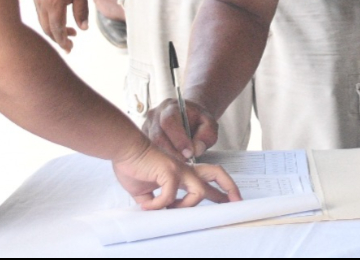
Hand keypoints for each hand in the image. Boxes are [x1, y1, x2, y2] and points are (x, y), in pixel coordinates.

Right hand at [34, 0, 88, 51]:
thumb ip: (82, 11)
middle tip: (71, 45)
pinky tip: (61, 19)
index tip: (70, 49)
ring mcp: (37, 0)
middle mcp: (42, 4)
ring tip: (71, 32)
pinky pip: (41, 14)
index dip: (63, 41)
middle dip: (58, 39)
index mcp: (54, 4)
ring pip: (43, 22)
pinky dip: (50, 21)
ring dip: (55, 30)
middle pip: (48, 29)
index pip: (57, 29)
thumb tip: (83, 29)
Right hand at [112, 136, 240, 209]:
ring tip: (170, 210)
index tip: (229, 201)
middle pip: (216, 173)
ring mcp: (179, 169)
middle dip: (229, 188)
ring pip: (199, 191)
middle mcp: (185, 169)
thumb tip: (157, 210)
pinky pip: (169, 197)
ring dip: (187, 207)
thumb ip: (155, 199)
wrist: (124, 149)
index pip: (208, 177)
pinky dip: (158, 205)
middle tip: (235, 202)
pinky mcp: (169, 171)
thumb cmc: (133, 165)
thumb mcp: (145, 189)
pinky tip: (147, 205)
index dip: (221, 188)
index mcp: (183, 171)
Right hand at [144, 98, 219, 162]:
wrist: (188, 118)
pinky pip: (148, 152)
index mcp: (171, 107)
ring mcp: (147, 127)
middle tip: (185, 162)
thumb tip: (196, 150)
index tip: (189, 153)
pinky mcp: (143, 139)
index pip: (169, 121)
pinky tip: (170, 164)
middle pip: (158, 136)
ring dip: (166, 158)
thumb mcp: (209, 125)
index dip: (178, 139)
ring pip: (151, 147)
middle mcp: (155, 115)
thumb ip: (206, 135)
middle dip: (173, 152)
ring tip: (180, 164)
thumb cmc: (198, 121)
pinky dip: (159, 160)